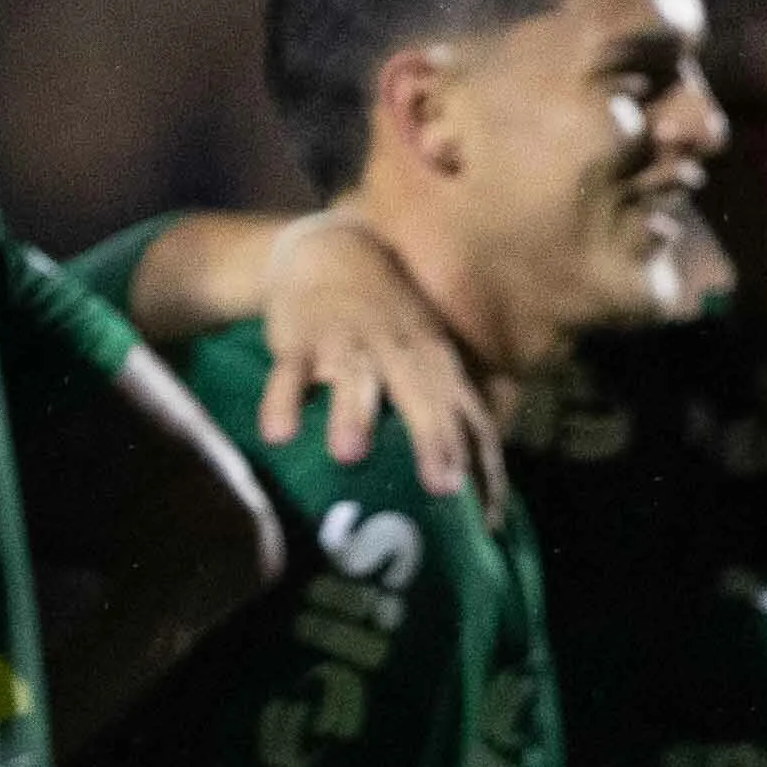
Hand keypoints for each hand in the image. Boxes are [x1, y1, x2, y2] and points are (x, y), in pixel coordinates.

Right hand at [255, 210, 498, 498]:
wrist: (330, 251)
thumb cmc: (386, 320)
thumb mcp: (426, 352)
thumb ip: (446, 407)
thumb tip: (476, 480)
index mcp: (435, 358)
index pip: (465, 411)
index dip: (478, 459)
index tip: (487, 514)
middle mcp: (398, 348)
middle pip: (421, 396)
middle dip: (433, 439)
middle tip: (441, 488)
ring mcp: (348, 342)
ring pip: (355, 380)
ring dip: (353, 415)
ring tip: (351, 455)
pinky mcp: (299, 340)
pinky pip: (290, 373)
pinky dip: (283, 401)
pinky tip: (279, 434)